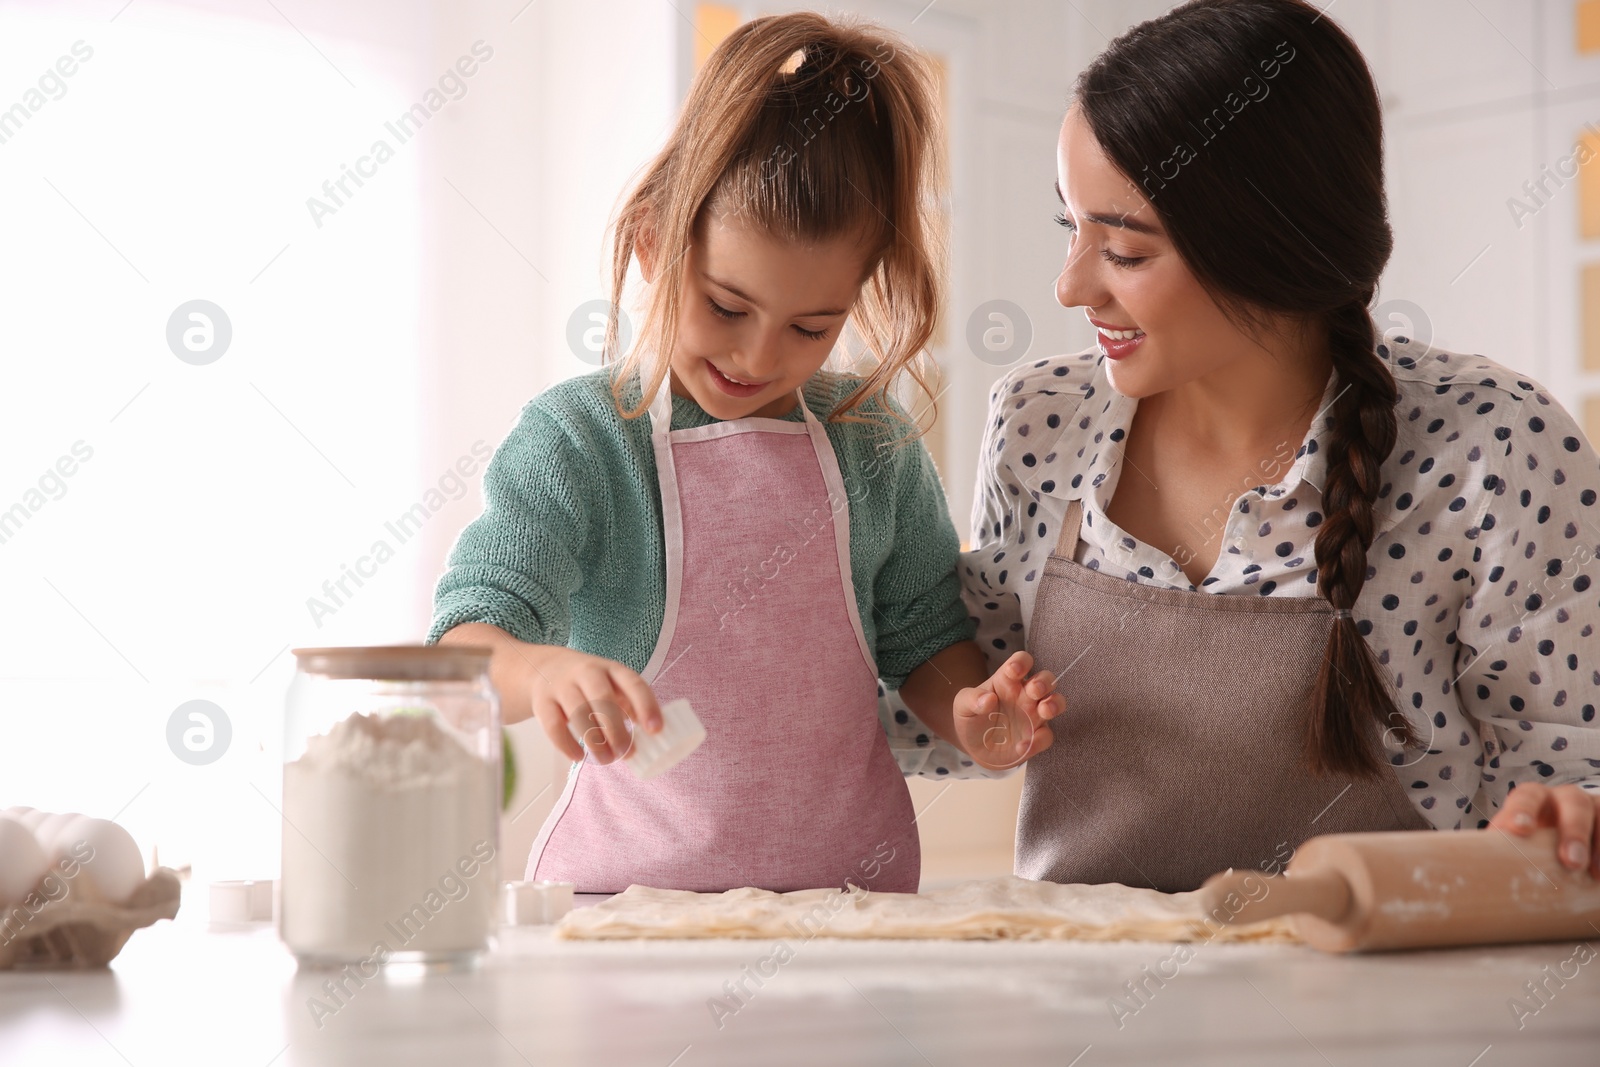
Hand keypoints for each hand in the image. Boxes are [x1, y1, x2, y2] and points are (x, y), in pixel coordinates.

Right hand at [520, 646, 662, 764]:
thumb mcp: (611, 685)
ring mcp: (562, 685)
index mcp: (611, 669)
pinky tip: (578, 757)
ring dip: (595, 742)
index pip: (633, 683)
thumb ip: (629, 706)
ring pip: (579, 714)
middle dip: (617, 730)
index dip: (646, 706)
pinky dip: (567, 745)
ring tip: (606, 759)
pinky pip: (554, 726)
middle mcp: (587, 672)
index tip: (656, 730)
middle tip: (626, 752)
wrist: (543, 669)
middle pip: (603, 699)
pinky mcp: (542, 701)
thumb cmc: (588, 684)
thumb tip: (649, 736)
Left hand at [951, 650, 1064, 769]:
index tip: (1014, 670)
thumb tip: (988, 699)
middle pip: (1046, 679)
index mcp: (1007, 680)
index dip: (1022, 662)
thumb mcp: (962, 705)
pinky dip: (1038, 741)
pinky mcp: (1036, 737)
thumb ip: (972, 698)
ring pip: (1056, 702)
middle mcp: (1025, 694)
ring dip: (1055, 704)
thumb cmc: (970, 718)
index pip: (1022, 662)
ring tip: (1045, 710)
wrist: (973, 747)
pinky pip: (1046, 736)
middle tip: (1033, 690)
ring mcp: (1033, 715)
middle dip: (1044, 682)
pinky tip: (1023, 747)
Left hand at [1487, 782, 1599, 878]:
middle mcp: (1566, 797)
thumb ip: (1502, 847)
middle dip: (1573, 831)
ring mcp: (1595, 807)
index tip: (1520, 829)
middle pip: (1573, 803)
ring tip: (1596, 874)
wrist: (1565, 845)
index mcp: (1534, 798)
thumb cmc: (1534, 843)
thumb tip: (1478, 866)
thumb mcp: (1518, 841)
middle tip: (1571, 862)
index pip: (1527, 796)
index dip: (1523, 809)